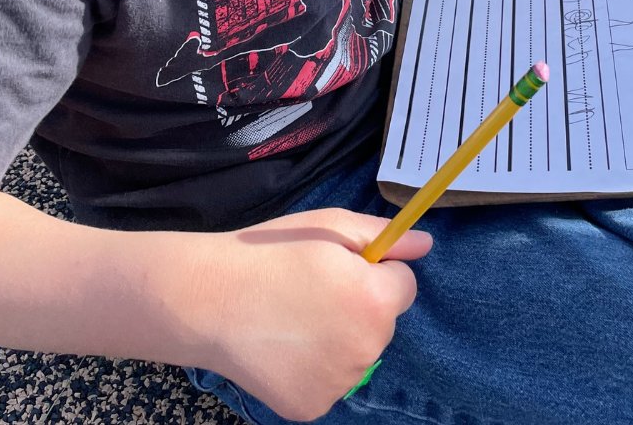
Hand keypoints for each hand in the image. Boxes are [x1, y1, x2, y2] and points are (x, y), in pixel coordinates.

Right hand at [188, 207, 432, 420]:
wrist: (208, 300)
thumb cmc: (271, 253)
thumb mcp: (329, 226)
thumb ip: (383, 236)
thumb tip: (425, 244)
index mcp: (375, 300)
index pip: (404, 286)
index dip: (375, 272)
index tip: (342, 267)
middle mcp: (367, 348)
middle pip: (382, 322)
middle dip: (359, 305)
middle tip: (311, 289)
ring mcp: (339, 384)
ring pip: (356, 353)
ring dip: (338, 337)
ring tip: (292, 316)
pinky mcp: (312, 407)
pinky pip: (329, 380)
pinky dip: (313, 366)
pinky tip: (283, 346)